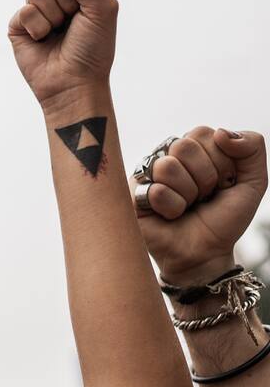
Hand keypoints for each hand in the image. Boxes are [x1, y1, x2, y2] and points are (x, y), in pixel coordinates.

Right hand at [8, 0, 117, 107]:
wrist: (73, 83)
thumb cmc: (93, 48)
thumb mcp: (102, 6)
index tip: (90, 0)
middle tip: (73, 20)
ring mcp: (38, 6)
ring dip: (52, 14)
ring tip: (58, 31)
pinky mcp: (19, 23)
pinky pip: (24, 11)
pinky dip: (38, 28)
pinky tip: (43, 40)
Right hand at [134, 127, 267, 282]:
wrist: (206, 253)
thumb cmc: (224, 219)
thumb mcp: (253, 182)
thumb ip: (253, 147)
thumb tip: (221, 133)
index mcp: (194, 148)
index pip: (204, 133)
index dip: (220, 162)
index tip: (222, 183)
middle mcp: (167, 157)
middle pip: (184, 146)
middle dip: (204, 177)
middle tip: (204, 196)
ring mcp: (147, 175)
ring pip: (168, 166)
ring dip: (188, 194)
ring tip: (187, 206)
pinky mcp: (132, 195)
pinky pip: (156, 191)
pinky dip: (173, 209)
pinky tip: (170, 216)